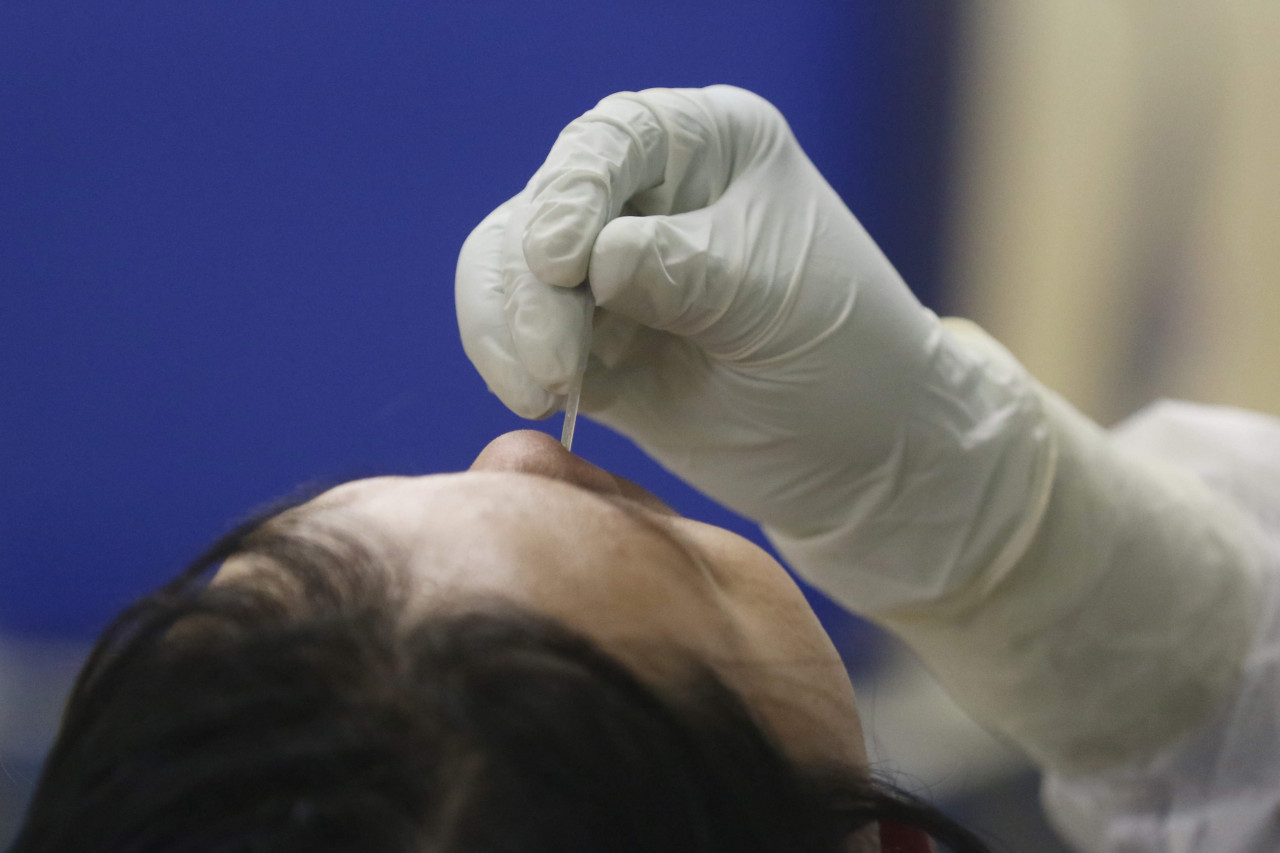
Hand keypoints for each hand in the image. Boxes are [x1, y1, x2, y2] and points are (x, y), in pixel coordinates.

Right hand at [456, 86, 1047, 609]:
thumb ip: (682, 271)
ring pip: (509, 273)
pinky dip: (513, 365)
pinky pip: (515, 337)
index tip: (561, 262)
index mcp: (710, 147)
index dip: (568, 192)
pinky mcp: (587, 341)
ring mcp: (608, 271)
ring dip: (511, 330)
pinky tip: (543, 401)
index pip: (612, 140)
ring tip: (545, 391)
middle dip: (531, 289)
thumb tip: (588, 261)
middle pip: (539, 210)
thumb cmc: (848, 357)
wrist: (863, 459)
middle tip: (553, 366)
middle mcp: (648, 195)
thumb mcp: (777, 300)